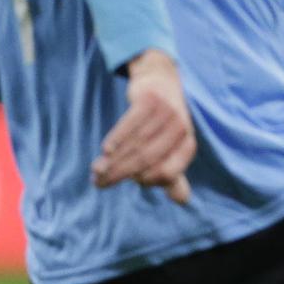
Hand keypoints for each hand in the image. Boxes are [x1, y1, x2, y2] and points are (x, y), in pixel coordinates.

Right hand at [91, 49, 195, 203]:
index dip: (146, 181)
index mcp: (187, 144)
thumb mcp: (172, 147)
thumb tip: (183, 201)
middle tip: (99, 183)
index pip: (166, 172)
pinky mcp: (150, 99)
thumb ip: (174, 174)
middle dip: (121, 174)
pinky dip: (117, 138)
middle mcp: (181, 128)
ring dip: (113, 160)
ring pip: (135, 143)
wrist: (160, 81)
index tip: (129, 182)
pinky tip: (105, 150)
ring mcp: (166, 112)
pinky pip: (130, 123)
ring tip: (96, 171)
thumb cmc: (164, 123)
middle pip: (147, 159)